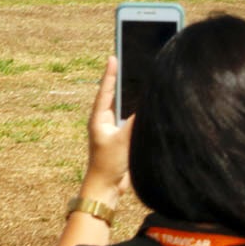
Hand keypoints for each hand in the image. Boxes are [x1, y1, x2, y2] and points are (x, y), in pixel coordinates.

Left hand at [81, 55, 132, 202]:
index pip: (106, 91)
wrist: (106, 188)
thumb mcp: (121, 141)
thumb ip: (133, 124)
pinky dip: (135, 111)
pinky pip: (129, 120)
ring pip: (122, 108)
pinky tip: (145, 105)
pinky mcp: (120, 138)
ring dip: (128, 95)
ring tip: (136, 77)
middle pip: (113, 96)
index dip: (110, 74)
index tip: (112, 57)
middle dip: (120, 80)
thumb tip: (145, 107)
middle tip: (126, 61)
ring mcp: (112, 129)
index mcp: (99, 118)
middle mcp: (104, 121)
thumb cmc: (108, 164)